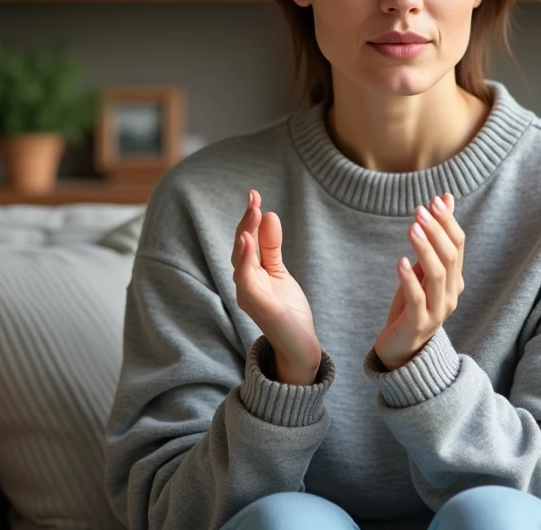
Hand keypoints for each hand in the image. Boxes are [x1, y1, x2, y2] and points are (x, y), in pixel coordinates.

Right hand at [232, 189, 321, 384]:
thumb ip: (271, 248)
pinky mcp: (260, 307)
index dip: (249, 218)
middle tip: (254, 199)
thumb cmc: (287, 311)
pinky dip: (245, 262)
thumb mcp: (279, 272)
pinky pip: (246, 282)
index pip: (246, 241)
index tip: (254, 195)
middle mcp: (245, 284)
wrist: (300, 346)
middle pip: (240, 248)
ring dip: (245, 238)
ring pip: (240, 263)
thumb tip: (270, 215)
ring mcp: (250, 296)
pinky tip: (248, 243)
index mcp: (250, 275)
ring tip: (251, 215)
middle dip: (247, 223)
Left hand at [372, 193, 464, 371]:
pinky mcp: (419, 324)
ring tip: (412, 229)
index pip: (459, 245)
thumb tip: (446, 197)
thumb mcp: (423, 267)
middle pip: (451, 257)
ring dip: (425, 249)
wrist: (402, 348)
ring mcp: (437, 311)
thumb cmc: (412, 304)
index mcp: (455, 279)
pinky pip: (417, 299)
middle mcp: (451, 294)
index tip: (434, 201)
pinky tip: (399, 261)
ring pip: (437, 275)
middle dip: (437, 231)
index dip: (448, 222)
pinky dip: (409, 279)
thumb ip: (436, 237)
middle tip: (420, 211)